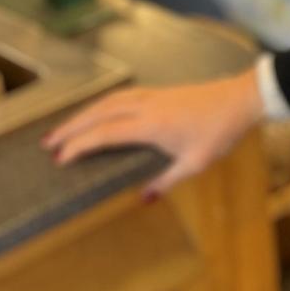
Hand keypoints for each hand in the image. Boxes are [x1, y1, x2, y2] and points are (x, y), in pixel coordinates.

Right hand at [42, 68, 264, 198]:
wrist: (241, 99)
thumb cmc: (220, 132)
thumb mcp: (196, 163)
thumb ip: (167, 180)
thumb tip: (143, 198)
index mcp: (151, 125)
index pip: (105, 134)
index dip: (81, 146)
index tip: (61, 158)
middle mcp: (146, 106)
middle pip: (98, 113)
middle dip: (71, 128)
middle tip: (48, 143)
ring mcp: (151, 95)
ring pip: (107, 101)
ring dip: (83, 114)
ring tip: (64, 129)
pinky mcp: (157, 92)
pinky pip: (120, 96)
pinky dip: (100, 104)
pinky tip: (96, 112)